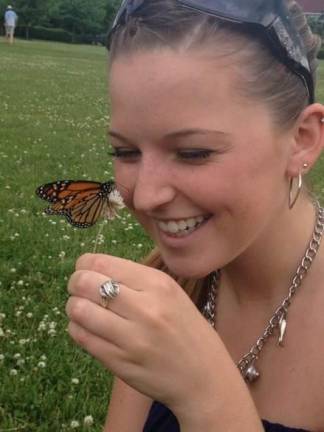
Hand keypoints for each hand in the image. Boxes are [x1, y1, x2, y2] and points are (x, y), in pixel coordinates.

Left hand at [66, 253, 223, 411]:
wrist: (204, 377)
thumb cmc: (186, 329)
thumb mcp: (171, 293)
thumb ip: (136, 279)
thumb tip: (92, 269)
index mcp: (158, 284)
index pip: (101, 263)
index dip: (84, 265)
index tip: (85, 270)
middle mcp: (145, 308)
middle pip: (85, 283)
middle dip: (75, 283)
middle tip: (79, 289)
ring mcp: (131, 338)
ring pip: (79, 310)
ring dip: (73, 307)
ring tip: (82, 309)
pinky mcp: (120, 362)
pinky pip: (82, 337)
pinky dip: (76, 328)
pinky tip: (86, 327)